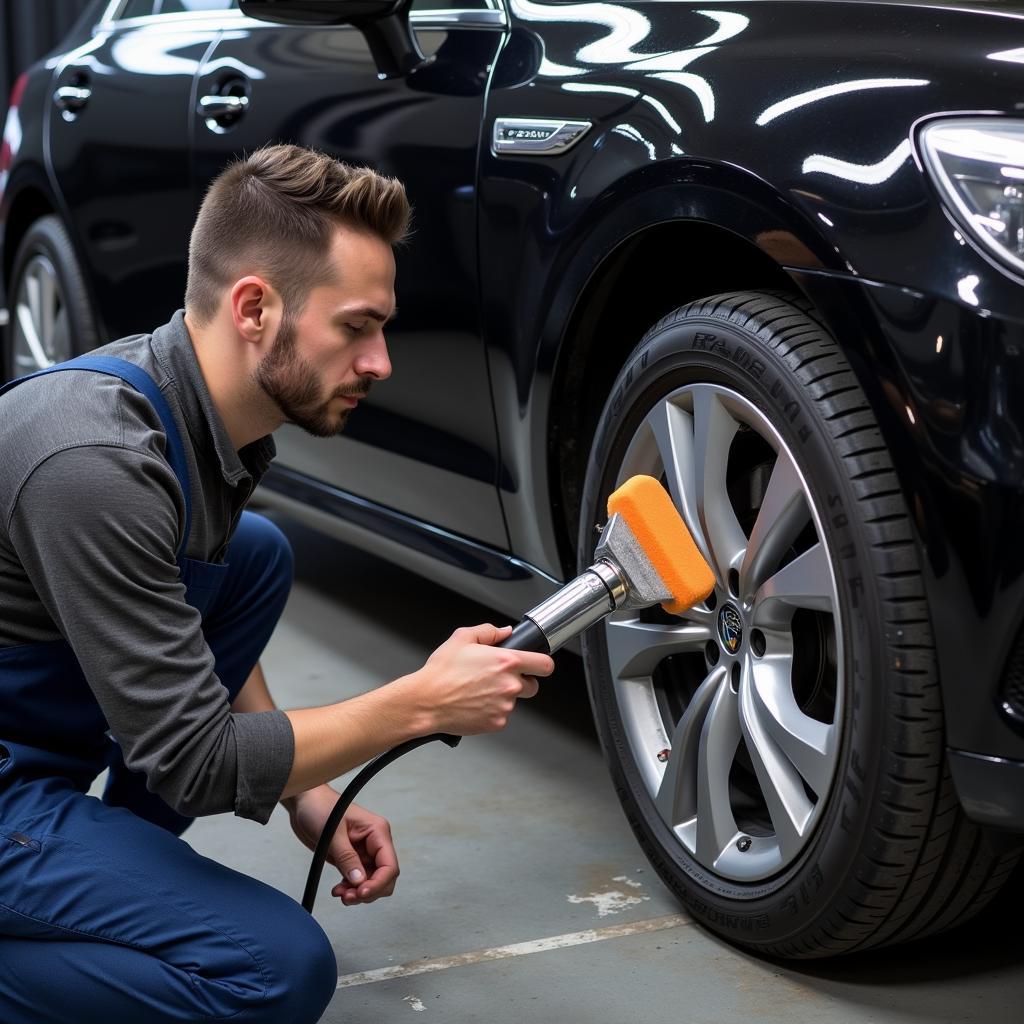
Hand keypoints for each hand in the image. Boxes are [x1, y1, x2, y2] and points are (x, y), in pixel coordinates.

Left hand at [286, 786, 398, 904]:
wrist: (304, 803)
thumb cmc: (320, 808)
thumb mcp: (333, 833)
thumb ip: (347, 858)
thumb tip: (359, 881)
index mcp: (377, 831)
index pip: (389, 865)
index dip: (379, 883)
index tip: (361, 893)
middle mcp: (374, 843)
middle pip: (384, 877)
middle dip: (369, 891)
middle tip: (348, 897)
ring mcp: (364, 852)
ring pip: (371, 882)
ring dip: (358, 892)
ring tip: (340, 894)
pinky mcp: (351, 858)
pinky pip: (358, 880)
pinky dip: (350, 889)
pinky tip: (337, 890)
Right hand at [410, 623, 554, 735]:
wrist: (426, 701)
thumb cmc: (441, 673)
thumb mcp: (462, 638)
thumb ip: (489, 631)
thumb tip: (505, 632)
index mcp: (506, 661)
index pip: (545, 665)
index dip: (542, 664)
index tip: (537, 665)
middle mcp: (510, 684)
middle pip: (533, 686)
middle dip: (521, 682)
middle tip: (499, 679)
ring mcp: (505, 706)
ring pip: (514, 701)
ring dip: (502, 697)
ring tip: (478, 691)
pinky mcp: (497, 722)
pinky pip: (502, 715)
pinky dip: (492, 711)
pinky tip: (475, 703)